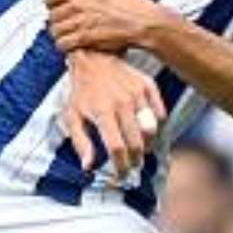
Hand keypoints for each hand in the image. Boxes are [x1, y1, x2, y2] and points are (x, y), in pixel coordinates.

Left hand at [46, 0, 165, 53]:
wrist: (146, 23)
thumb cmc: (136, 4)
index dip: (50, 2)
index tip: (52, 6)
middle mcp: (81, 3)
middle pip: (53, 14)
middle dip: (54, 20)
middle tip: (59, 23)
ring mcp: (82, 21)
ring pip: (55, 29)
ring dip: (57, 34)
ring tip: (62, 36)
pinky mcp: (86, 37)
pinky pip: (63, 43)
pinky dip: (62, 45)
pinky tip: (68, 45)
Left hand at [61, 49, 166, 174]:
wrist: (94, 57)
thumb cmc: (82, 90)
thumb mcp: (72, 116)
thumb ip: (80, 142)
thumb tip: (88, 167)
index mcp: (102, 112)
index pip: (117, 148)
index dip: (120, 166)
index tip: (120, 175)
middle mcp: (122, 103)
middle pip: (137, 143)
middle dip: (135, 160)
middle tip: (131, 165)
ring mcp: (138, 94)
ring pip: (151, 130)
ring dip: (147, 146)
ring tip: (139, 151)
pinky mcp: (148, 86)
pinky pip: (160, 114)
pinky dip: (157, 127)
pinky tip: (146, 132)